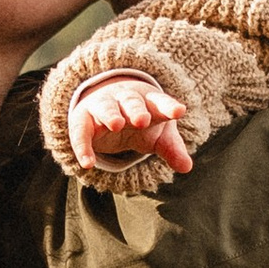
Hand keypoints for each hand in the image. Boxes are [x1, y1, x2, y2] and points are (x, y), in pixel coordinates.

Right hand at [67, 71, 191, 176]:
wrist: (107, 111)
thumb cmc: (140, 123)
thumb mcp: (158, 136)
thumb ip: (172, 150)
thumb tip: (187, 167)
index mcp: (149, 102)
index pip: (161, 102)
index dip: (169, 107)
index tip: (179, 111)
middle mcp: (125, 100)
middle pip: (131, 101)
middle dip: (137, 110)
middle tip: (142, 120)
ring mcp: (103, 106)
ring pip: (106, 107)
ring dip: (111, 114)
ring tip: (116, 124)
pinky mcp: (83, 121)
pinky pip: (81, 132)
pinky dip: (83, 147)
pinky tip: (88, 164)